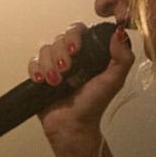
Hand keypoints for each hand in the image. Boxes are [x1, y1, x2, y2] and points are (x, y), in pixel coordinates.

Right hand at [28, 22, 133, 141]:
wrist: (73, 126)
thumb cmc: (94, 105)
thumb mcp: (114, 81)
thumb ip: (123, 58)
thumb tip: (120, 33)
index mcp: (89, 53)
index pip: (78, 30)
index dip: (74, 35)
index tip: (77, 50)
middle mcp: (71, 56)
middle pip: (59, 38)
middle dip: (61, 53)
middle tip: (67, 70)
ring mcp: (55, 65)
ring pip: (45, 49)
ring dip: (49, 65)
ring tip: (56, 82)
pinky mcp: (40, 74)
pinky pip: (33, 62)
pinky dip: (36, 70)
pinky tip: (43, 81)